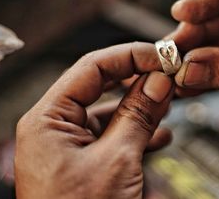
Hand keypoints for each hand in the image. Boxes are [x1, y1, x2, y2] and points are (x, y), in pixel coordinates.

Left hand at [15, 42, 173, 198]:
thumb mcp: (117, 160)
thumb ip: (138, 114)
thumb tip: (159, 79)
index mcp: (48, 119)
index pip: (92, 68)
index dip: (130, 56)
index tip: (161, 56)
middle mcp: (55, 127)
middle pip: (100, 86)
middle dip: (137, 80)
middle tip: (168, 75)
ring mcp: (70, 145)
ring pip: (110, 111)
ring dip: (142, 106)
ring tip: (169, 101)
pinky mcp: (84, 162)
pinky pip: (113, 136)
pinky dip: (138, 131)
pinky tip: (161, 135)